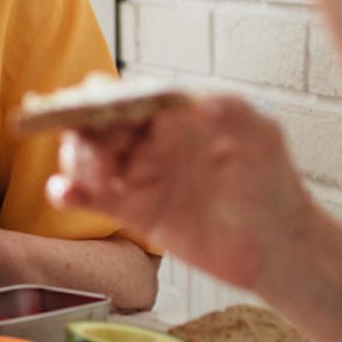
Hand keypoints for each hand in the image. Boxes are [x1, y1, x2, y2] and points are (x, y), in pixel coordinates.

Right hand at [48, 94, 315, 293]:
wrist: (277, 247)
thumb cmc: (274, 184)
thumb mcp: (261, 138)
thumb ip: (231, 113)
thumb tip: (196, 101)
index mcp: (174, 113)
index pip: (124, 94)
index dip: (99, 99)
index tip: (88, 111)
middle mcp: (151, 139)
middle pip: (94, 122)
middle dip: (82, 130)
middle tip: (99, 158)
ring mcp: (141, 175)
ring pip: (85, 157)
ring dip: (76, 161)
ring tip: (99, 181)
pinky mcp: (135, 212)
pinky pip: (90, 198)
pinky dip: (66, 192)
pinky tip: (63, 194)